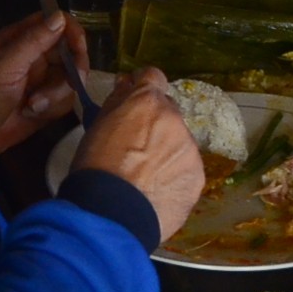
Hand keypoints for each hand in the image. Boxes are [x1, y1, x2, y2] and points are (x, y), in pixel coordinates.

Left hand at [0, 7, 82, 162]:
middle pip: (70, 52)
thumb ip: (33, 41)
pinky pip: (64, 101)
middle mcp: (33, 56)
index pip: (54, 22)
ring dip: (56, 95)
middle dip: (72, 70)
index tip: (79, 49)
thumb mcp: (4, 66)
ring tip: (32, 107)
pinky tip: (31, 115)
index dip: (71, 32)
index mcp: (19, 39)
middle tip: (73, 84)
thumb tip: (60, 15)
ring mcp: (40, 81)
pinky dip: (52, 109)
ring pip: (70, 79)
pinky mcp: (45, 104)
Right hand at [73, 68, 203, 242]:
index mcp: (148, 102)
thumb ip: (117, 102)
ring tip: (144, 177)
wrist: (111, 214)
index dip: (142, 87)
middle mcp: (175, 120)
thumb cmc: (95, 167)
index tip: (133, 100)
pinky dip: (173, 177)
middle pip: (168, 112)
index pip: (153, 77)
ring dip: (166, 151)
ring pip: (179, 143)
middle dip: (155, 123)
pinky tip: (155, 193)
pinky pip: (185, 170)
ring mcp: (190, 149)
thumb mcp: (96, 126)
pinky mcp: (197, 178)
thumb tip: (127, 85)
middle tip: (135, 147)